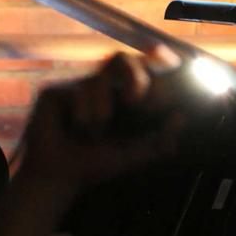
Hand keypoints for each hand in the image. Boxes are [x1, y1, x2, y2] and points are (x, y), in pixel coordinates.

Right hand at [15, 45, 184, 189]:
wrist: (59, 177)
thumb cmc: (91, 166)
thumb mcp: (131, 156)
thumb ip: (157, 141)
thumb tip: (181, 118)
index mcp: (118, 98)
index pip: (138, 70)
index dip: (152, 72)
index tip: (158, 97)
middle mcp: (98, 89)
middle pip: (120, 59)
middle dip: (134, 77)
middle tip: (135, 101)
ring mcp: (75, 87)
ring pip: (98, 81)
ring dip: (100, 113)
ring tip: (92, 134)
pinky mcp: (54, 92)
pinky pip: (77, 91)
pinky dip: (82, 116)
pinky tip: (73, 129)